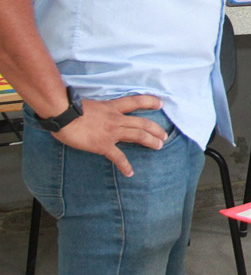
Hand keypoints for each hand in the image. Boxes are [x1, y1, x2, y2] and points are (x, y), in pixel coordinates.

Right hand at [53, 94, 168, 176]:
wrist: (62, 113)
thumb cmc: (69, 107)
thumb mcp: (89, 104)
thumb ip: (97, 110)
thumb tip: (93, 113)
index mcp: (112, 107)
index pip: (135, 101)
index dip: (149, 102)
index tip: (160, 103)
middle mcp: (116, 118)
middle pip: (142, 123)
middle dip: (155, 129)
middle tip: (164, 135)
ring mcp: (111, 132)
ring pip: (138, 135)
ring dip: (150, 141)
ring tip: (159, 146)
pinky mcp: (103, 145)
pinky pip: (118, 157)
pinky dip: (125, 166)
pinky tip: (130, 173)